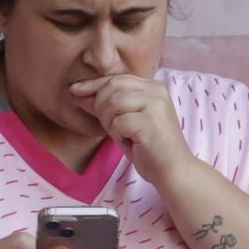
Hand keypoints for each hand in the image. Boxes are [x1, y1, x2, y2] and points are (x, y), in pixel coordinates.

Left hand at [69, 73, 193, 184]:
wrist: (173, 169)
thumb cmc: (150, 147)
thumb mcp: (126, 120)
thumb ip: (107, 104)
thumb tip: (77, 91)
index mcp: (153, 87)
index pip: (116, 78)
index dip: (93, 84)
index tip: (75, 91)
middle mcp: (156, 91)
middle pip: (111, 87)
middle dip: (101, 107)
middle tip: (112, 126)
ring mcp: (155, 104)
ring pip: (112, 103)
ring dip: (110, 122)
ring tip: (124, 134)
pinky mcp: (150, 120)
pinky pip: (118, 122)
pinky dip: (118, 134)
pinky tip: (132, 141)